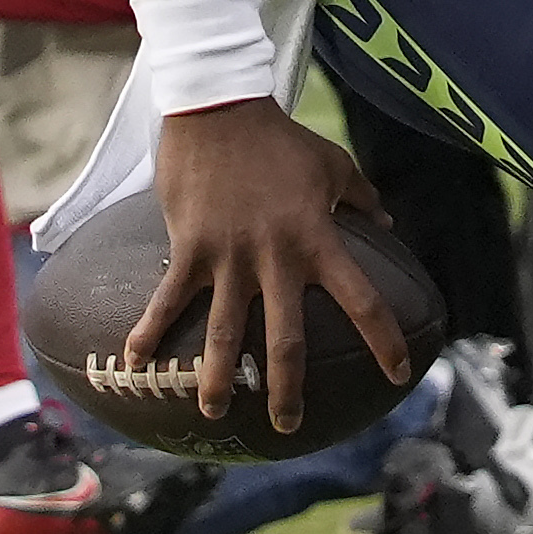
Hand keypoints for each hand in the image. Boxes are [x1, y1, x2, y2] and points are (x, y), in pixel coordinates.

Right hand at [134, 99, 416, 438]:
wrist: (219, 109)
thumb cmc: (280, 140)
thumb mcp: (333, 165)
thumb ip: (362, 199)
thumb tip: (388, 224)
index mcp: (318, 239)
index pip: (362, 299)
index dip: (384, 339)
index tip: (398, 373)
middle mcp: (276, 256)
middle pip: (286, 339)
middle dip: (287, 389)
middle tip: (288, 425)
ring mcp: (229, 256)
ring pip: (226, 332)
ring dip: (219, 378)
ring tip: (215, 412)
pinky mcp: (189, 247)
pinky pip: (167, 298)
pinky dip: (150, 331)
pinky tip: (134, 362)